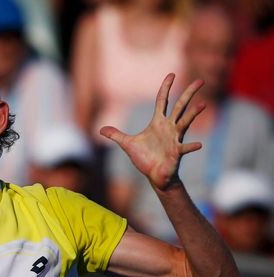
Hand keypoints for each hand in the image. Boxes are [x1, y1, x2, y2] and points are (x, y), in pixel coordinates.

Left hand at [100, 73, 205, 190]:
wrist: (154, 176)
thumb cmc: (144, 159)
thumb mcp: (127, 144)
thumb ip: (116, 135)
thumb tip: (100, 129)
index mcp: (158, 123)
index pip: (162, 100)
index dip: (166, 87)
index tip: (172, 74)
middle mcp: (169, 128)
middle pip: (180, 106)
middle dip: (189, 93)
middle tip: (201, 80)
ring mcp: (174, 139)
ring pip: (185, 123)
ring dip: (193, 114)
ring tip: (203, 104)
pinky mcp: (176, 153)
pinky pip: (184, 148)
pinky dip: (191, 146)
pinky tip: (198, 144)